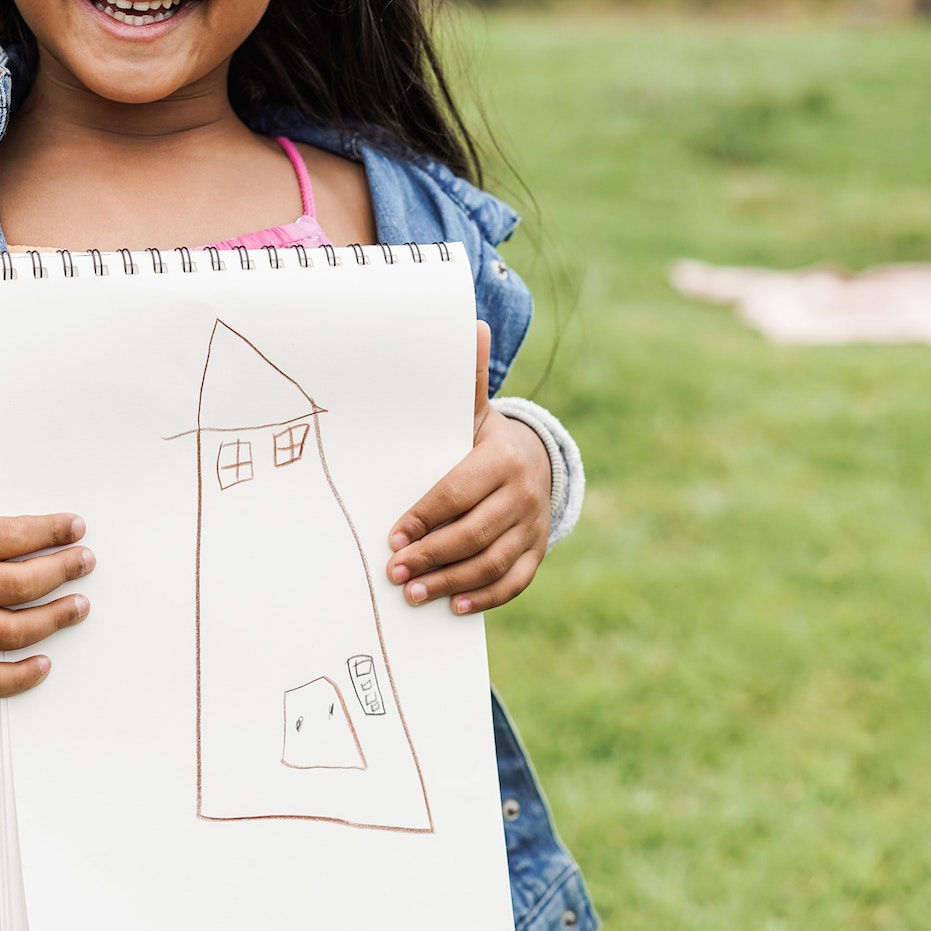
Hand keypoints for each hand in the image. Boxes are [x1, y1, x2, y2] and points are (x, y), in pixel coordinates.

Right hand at [0, 394, 93, 695]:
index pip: (8, 537)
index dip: (48, 531)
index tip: (78, 525)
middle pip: (17, 584)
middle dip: (60, 572)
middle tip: (87, 561)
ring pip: (8, 631)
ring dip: (51, 620)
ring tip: (80, 605)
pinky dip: (16, 678)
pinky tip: (45, 666)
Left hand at [385, 322, 552, 614]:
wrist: (534, 460)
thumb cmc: (483, 439)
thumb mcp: (472, 411)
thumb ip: (467, 378)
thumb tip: (471, 325)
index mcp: (501, 459)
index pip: (458, 493)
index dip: (425, 516)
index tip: (393, 535)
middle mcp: (522, 494)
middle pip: (474, 533)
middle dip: (432, 555)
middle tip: (395, 573)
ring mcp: (532, 526)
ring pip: (492, 562)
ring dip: (451, 581)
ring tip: (414, 594)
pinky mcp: (537, 551)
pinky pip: (515, 581)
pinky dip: (486, 596)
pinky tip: (456, 606)